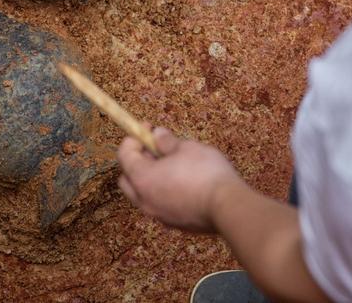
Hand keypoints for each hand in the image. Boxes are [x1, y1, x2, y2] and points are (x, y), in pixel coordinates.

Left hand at [116, 126, 242, 232]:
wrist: (228, 207)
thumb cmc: (205, 173)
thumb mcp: (186, 147)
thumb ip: (167, 141)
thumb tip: (157, 135)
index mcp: (143, 179)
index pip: (124, 155)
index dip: (133, 138)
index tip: (146, 127)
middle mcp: (144, 200)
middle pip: (127, 178)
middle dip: (136, 161)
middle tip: (154, 148)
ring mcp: (158, 215)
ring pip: (143, 193)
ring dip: (150, 177)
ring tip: (172, 165)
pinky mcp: (173, 224)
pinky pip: (159, 204)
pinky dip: (162, 191)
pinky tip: (182, 182)